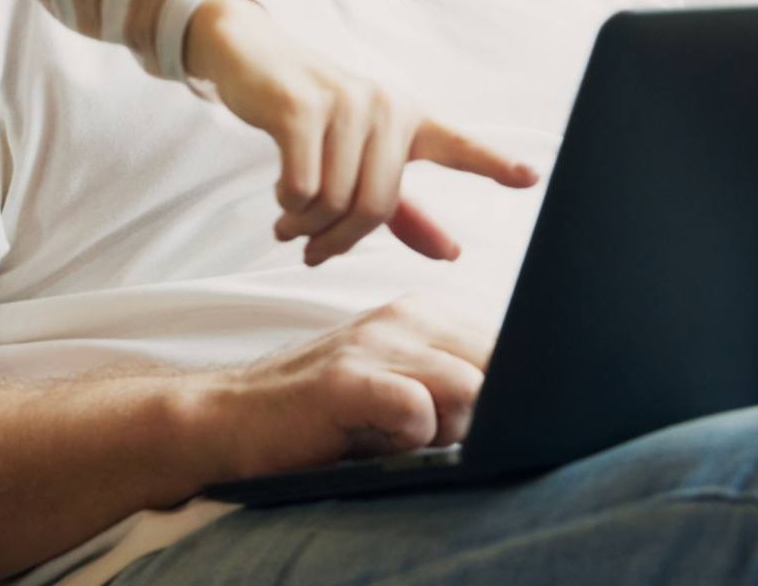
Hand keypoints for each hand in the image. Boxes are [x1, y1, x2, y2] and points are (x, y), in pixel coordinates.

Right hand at [183, 0, 538, 265]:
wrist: (252, 57)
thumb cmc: (312, 116)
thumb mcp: (360, 158)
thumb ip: (405, 208)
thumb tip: (452, 253)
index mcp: (409, 119)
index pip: (458, 145)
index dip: (493, 163)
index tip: (530, 177)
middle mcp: (386, 106)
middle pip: (375, 206)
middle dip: (339, 241)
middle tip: (313, 251)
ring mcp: (345, 102)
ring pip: (334, 201)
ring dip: (306, 228)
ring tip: (289, 226)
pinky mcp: (301, 106)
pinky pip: (301, 185)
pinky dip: (288, 204)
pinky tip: (280, 197)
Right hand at [191, 297, 493, 481]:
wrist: (232, 417)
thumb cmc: (326, 417)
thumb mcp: (398, 389)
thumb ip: (454, 387)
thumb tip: (525, 410)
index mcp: (423, 316)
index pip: (510, 346)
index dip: (514, 392)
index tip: (497, 421)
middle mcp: (404, 318)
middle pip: (499, 363)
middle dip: (488, 413)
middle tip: (438, 440)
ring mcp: (373, 344)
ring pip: (468, 385)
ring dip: (450, 431)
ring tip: (404, 442)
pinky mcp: (346, 380)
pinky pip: (417, 408)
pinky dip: (412, 438)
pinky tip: (379, 441)